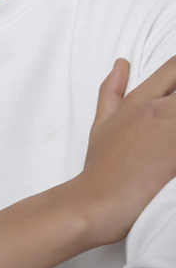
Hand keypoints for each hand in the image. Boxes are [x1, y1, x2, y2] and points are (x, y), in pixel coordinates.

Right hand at [79, 56, 175, 243]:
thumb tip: (121, 64)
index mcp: (139, 99)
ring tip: (173, 136)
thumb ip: (112, 90)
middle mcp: (157, 110)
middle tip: (174, 117)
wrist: (98, 203)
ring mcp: (171, 133)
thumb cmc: (100, 167)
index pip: (174, 66)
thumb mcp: (101, 122)